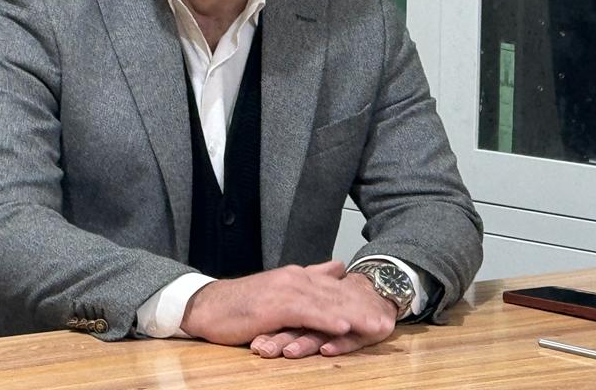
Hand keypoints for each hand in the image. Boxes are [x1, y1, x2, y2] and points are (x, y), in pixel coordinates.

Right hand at [180, 261, 392, 347]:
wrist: (207, 306)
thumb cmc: (241, 305)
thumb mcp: (279, 290)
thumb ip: (309, 278)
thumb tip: (338, 267)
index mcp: (298, 276)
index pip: (336, 289)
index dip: (360, 300)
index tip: (383, 310)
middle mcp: (296, 279)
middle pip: (337, 295)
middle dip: (364, 308)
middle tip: (389, 321)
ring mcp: (285, 291)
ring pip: (326, 304)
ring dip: (353, 316)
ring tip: (375, 326)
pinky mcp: (274, 306)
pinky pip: (306, 313)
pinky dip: (326, 319)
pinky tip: (343, 326)